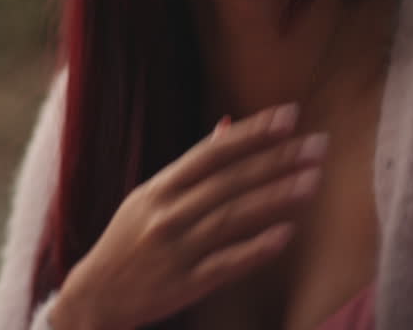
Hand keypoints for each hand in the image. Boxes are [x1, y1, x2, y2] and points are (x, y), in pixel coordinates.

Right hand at [50, 103, 327, 329]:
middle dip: (276, 159)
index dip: (253, 133)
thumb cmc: (128, 241)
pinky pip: (226, 264)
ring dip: (275, 197)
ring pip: (232, 217)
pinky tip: (286, 234)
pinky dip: (256, 248)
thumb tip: (229, 125)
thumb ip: (192, 165)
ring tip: (313, 181)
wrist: (94, 296)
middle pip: (229, 180)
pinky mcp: (184, 285)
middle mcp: (167, 213)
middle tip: (318, 145)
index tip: (290, 116)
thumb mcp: (150, 196)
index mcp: (160, 187)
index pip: (213, 152)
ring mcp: (176, 249)